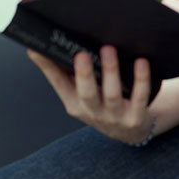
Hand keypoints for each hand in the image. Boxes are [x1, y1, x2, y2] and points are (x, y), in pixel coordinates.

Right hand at [28, 44, 154, 143]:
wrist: (130, 130)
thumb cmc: (100, 103)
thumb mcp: (79, 93)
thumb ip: (63, 73)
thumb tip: (37, 47)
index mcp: (74, 104)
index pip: (58, 84)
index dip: (48, 67)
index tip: (37, 49)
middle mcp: (92, 113)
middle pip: (86, 94)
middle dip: (83, 74)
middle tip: (81, 54)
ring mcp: (114, 117)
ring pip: (112, 95)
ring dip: (110, 72)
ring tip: (108, 49)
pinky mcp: (135, 117)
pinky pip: (139, 97)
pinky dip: (141, 80)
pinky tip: (141, 62)